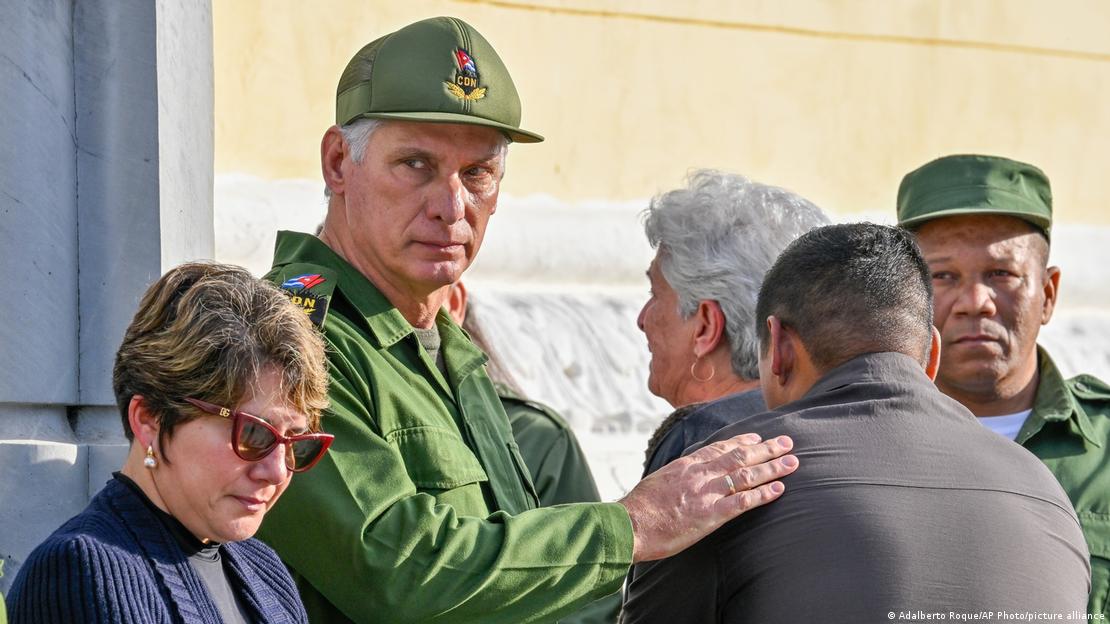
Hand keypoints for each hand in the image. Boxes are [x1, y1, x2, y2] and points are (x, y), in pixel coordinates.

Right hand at [618, 433, 796, 561]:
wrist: (630, 524)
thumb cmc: (638, 508)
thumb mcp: (658, 481)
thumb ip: (676, 476)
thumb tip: (684, 475)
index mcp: (686, 465)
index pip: (720, 447)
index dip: (742, 441)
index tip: (758, 437)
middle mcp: (700, 474)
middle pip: (740, 457)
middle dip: (766, 449)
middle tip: (787, 443)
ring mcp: (707, 493)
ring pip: (747, 475)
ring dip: (772, 467)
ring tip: (792, 462)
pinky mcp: (711, 515)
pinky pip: (744, 502)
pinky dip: (763, 494)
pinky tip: (779, 489)